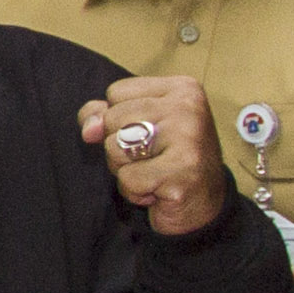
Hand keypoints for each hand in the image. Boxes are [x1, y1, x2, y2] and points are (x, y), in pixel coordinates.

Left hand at [80, 75, 228, 234]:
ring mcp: (188, 138)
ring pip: (115, 147)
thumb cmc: (167, 160)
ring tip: (155, 173)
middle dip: (120, 147)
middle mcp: (188, 107)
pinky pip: (128, 178)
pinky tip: (159, 191)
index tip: (151, 135)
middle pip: (112, 118)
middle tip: (152, 159)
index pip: (116, 92)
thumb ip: (104, 115)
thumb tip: (89, 129)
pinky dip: (135, 191)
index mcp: (181, 88)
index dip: (119, 120)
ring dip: (125, 170)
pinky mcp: (183, 172)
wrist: (204, 204)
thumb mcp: (136, 126)